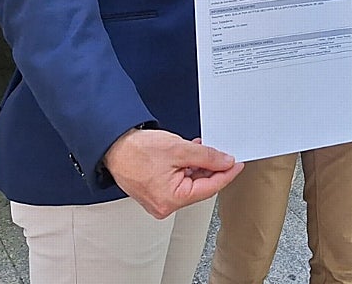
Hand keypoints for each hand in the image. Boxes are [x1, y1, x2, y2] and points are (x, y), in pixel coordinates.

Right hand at [102, 128, 243, 219]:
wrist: (113, 146)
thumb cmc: (136, 150)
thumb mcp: (179, 149)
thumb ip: (206, 157)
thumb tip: (225, 162)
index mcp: (171, 199)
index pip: (209, 188)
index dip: (226, 174)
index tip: (237, 165)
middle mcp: (165, 205)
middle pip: (199, 187)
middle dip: (211, 169)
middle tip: (222, 153)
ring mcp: (159, 200)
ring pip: (189, 183)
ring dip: (199, 167)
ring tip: (203, 150)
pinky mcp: (155, 192)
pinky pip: (179, 182)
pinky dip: (187, 169)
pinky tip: (191, 155)